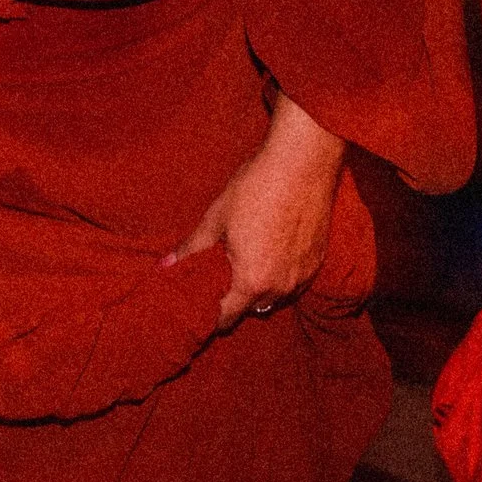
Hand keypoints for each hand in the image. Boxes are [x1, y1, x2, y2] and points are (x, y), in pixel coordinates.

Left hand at [164, 99, 344, 328]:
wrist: (301, 164)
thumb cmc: (255, 189)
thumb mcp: (216, 219)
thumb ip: (191, 249)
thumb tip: (164, 267)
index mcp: (251, 282)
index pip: (227, 318)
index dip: (210, 315)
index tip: (200, 306)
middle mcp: (280, 288)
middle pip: (251, 308)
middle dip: (234, 298)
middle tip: (219, 275)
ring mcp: (302, 277)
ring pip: (275, 296)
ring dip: (259, 286)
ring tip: (244, 259)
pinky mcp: (318, 262)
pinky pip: (294, 281)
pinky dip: (280, 274)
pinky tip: (269, 249)